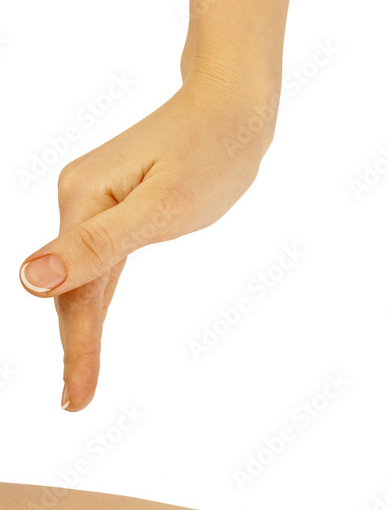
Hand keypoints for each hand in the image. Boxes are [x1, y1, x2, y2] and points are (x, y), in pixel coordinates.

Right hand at [18, 75, 275, 410]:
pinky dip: (98, 295)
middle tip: (75, 403)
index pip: (76, 293)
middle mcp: (80, 200)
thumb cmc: (211, 151)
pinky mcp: (119, 202)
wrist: (232, 105)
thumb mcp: (165, 205)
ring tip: (81, 380)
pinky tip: (93, 319)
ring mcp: (98, 201)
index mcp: (83, 201)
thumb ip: (100, 244)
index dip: (77, 350)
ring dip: (83, 327)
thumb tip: (31, 277)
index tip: (75, 401)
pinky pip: (103, 261)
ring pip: (87, 277)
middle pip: (74, 289)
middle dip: (76, 347)